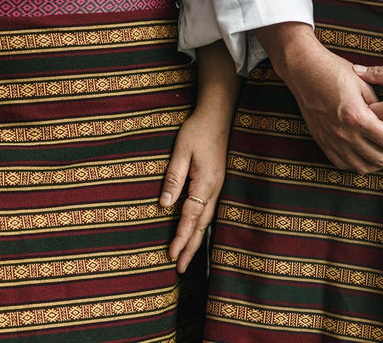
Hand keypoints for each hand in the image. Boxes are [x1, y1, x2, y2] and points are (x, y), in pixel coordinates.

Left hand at [159, 41, 236, 272]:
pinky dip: (201, 225)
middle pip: (201, 225)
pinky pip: (207, 210)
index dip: (181, 238)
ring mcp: (217, 186)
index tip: (171, 255)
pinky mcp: (215, 182)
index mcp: (205, 183)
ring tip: (186, 257)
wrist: (218, 114)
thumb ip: (173, 179)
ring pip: (206, 220)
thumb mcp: (180, 152)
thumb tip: (164, 205)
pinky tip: (196, 232)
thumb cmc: (197, 130)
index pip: (190, 217)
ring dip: (196, 239)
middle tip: (179, 269)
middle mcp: (214, 189)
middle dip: (190, 248)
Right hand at [257, 23, 382, 172]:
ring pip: (362, 167)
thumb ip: (379, 106)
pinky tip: (368, 155)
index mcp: (357, 117)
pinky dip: (359, 165)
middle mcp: (343, 133)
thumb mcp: (362, 83)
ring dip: (382, 165)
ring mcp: (331, 139)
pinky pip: (343, 164)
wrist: (303, 69)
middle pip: (381, 159)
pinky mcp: (322, 140)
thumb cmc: (333, 70)